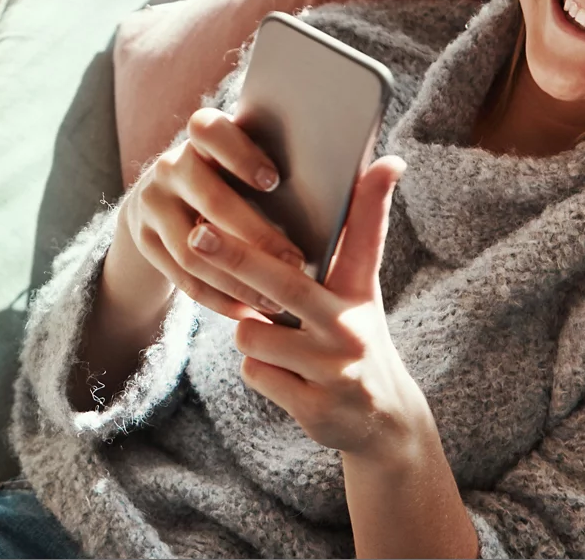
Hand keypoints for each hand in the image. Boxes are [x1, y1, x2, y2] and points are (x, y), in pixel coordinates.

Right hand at [119, 108, 307, 320]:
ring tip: (276, 301)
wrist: (162, 204)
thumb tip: (365, 175)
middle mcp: (170, 165)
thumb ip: (281, 168)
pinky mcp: (143, 241)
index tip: (274, 181)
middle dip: (255, 235)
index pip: (209, 129)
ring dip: (237, 278)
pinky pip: (181, 278)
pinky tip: (246, 309)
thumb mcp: (245, 164)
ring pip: (192, 247)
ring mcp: (151, 204)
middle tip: (295, 263)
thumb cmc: (231, 183)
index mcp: (201, 137)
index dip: (239, 154)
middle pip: (209, 198)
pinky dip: (216, 297)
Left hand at [187, 155, 433, 459]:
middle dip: (236, 257)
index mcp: (358, 295)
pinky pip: (255, 373)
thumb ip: (362, 232)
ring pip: (253, 335)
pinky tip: (287, 377)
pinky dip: (260, 372)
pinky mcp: (315, 407)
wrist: (383, 422)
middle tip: (197, 235)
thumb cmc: (356, 339)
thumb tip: (387, 162)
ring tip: (281, 344)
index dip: (367, 203)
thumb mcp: (361, 290)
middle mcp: (350, 329)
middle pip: (283, 286)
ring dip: (251, 335)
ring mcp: (334, 371)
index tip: (381, 163)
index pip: (363, 240)